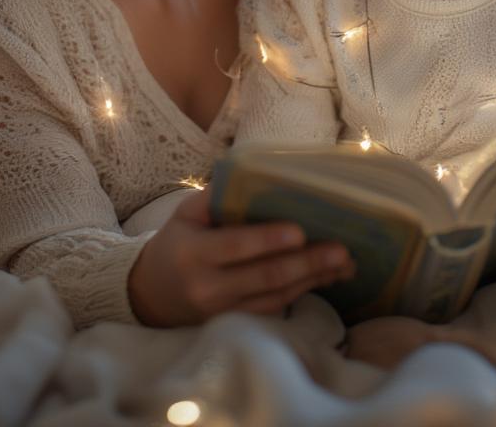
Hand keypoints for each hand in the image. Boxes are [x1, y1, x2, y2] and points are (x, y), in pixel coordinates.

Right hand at [127, 188, 354, 326]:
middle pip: (264, 276)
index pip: (235, 246)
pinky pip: (274, 307)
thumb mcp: (186, 213)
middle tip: (340, 250)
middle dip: (306, 263)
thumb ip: (217, 196)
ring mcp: (223, 310)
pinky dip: (303, 291)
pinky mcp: (236, 322)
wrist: (151, 293)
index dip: (268, 240)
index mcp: (194, 253)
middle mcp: (209, 287)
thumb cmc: (177, 241)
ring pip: (275, 296)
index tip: (299, 231)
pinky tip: (327, 277)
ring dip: (313, 279)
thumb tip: (257, 173)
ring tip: (344, 263)